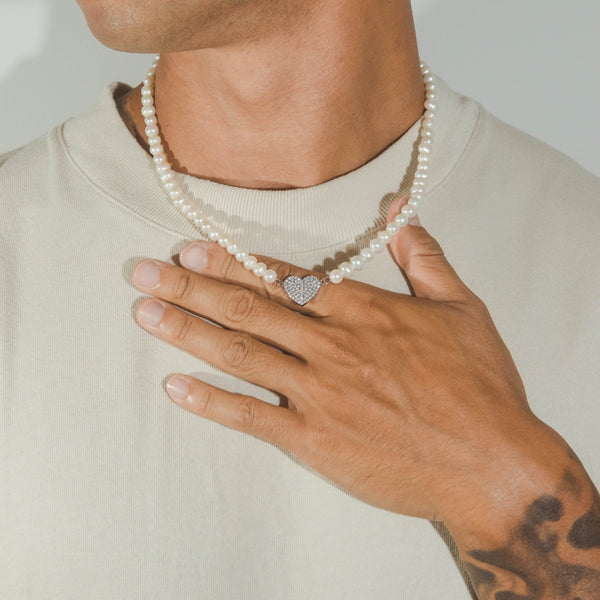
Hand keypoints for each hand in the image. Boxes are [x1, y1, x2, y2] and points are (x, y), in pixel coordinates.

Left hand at [131, 198, 574, 546]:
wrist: (492, 463)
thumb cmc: (480, 385)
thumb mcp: (462, 308)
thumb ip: (423, 256)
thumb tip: (400, 209)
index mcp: (363, 312)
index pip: (283, 277)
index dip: (232, 260)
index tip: (191, 247)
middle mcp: (331, 347)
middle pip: (248, 310)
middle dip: (192, 287)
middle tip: (145, 272)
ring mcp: (319, 395)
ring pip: (241, 356)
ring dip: (189, 333)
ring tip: (147, 314)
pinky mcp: (316, 441)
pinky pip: (253, 418)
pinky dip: (212, 403)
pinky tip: (176, 388)